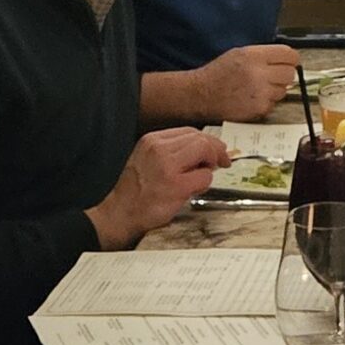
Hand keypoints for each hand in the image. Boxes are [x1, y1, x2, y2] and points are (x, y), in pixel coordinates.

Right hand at [88, 128, 228, 246]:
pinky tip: (193, 190)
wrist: (121, 212)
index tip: (217, 151)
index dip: (208, 141)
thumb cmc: (137, 189)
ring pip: (205, 151)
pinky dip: (205, 183)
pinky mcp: (177, 185)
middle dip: (216, 150)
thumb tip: (204, 148)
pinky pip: (205, 176)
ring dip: (210, 165)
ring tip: (201, 178)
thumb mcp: (147, 158)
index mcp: (152, 140)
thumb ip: (172, 151)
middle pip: (200, 139)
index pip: (189, 131)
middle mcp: (159, 149)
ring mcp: (168, 166)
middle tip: (223, 162)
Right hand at [196, 44, 300, 122]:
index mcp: (254, 56)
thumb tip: (286, 59)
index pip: (289, 54)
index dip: (292, 58)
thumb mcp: (239, 54)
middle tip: (274, 76)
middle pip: (290, 73)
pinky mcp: (260, 109)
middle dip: (284, 75)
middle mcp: (259, 73)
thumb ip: (263, 55)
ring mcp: (261, 93)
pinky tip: (252, 98)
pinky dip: (266, 102)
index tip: (291, 61)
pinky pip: (274, 104)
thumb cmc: (219, 74)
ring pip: (283, 90)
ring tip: (257, 88)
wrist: (201, 94)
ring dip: (275, 89)